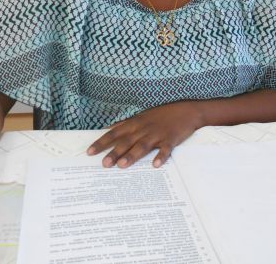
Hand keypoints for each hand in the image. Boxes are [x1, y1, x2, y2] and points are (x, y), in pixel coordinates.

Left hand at [87, 101, 203, 168]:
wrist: (186, 110)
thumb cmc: (161, 114)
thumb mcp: (141, 116)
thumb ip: (125, 124)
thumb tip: (108, 128)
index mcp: (135, 123)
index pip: (114, 133)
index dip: (102, 142)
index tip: (90, 152)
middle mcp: (143, 129)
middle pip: (126, 141)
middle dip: (114, 152)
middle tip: (104, 164)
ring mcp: (157, 134)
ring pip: (142, 145)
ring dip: (132, 155)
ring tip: (122, 165)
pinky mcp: (171, 139)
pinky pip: (165, 149)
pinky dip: (161, 156)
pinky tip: (155, 165)